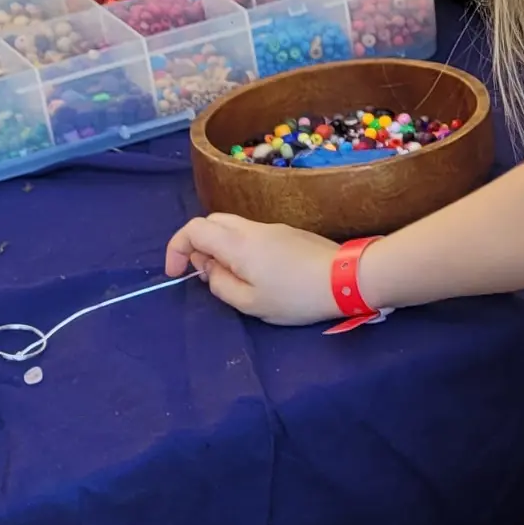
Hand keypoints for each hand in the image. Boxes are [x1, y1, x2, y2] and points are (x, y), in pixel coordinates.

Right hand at [164, 213, 340, 325]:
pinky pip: (252, 233)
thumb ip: (220, 284)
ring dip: (219, 246)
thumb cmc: (296, 296)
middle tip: (205, 274)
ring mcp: (273, 227)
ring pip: (232, 226)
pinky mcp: (289, 233)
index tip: (176, 273)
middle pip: (211, 222)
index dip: (176, 248)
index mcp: (237, 243)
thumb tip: (209, 269)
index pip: (193, 229)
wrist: (347, 278)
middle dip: (197, 245)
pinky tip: (256, 272)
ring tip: (230, 277)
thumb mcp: (250, 303)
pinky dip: (239, 246)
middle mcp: (252, 228)